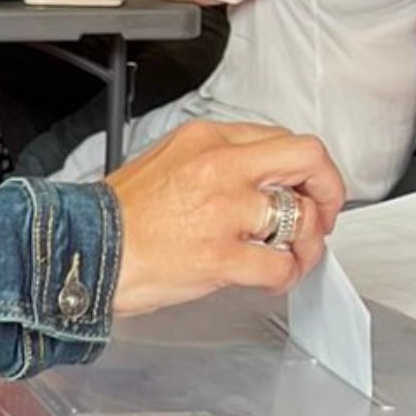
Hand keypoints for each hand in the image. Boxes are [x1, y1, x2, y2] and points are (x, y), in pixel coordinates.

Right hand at [108, 120, 344, 314]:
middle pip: (306, 158)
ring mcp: (223, 212)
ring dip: (309, 242)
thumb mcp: (168, 159)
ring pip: (303, 218)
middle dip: (329, 188)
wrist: (85, 251)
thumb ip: (217, 159)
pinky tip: (274, 277)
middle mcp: (220, 167)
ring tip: (295, 254)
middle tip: (325, 212)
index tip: (305, 187)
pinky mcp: (221, 258)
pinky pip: (281, 266)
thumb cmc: (120, 215)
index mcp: (206, 139)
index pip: (281, 138)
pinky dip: (287, 275)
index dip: (304, 167)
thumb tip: (260, 176)